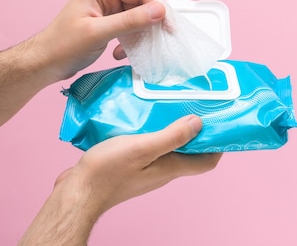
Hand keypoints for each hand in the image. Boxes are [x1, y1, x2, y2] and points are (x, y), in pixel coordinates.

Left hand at [33, 0, 165, 81]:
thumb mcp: (99, 33)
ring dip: (140, 34)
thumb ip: (130, 21)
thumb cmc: (63, 46)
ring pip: (138, 15)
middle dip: (150, 22)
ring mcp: (108, 5)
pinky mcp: (109, 19)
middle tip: (158, 40)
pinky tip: (121, 53)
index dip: (157, 7)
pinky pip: (131, 25)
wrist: (45, 63)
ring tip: (135, 50)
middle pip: (141, 2)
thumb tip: (160, 11)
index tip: (169, 27)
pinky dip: (131, 40)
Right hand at [63, 114, 220, 212]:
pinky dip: (152, 130)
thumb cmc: (108, 172)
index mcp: (171, 168)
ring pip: (167, 147)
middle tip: (194, 105)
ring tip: (169, 104)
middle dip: (195, 130)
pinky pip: (148, 145)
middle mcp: (162, 170)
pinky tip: (142, 115)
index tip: (220, 122)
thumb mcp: (144, 148)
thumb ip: (172, 136)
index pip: (206, 162)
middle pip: (188, 151)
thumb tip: (200, 123)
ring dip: (172, 128)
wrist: (76, 192)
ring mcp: (146, 168)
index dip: (217, 145)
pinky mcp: (129, 164)